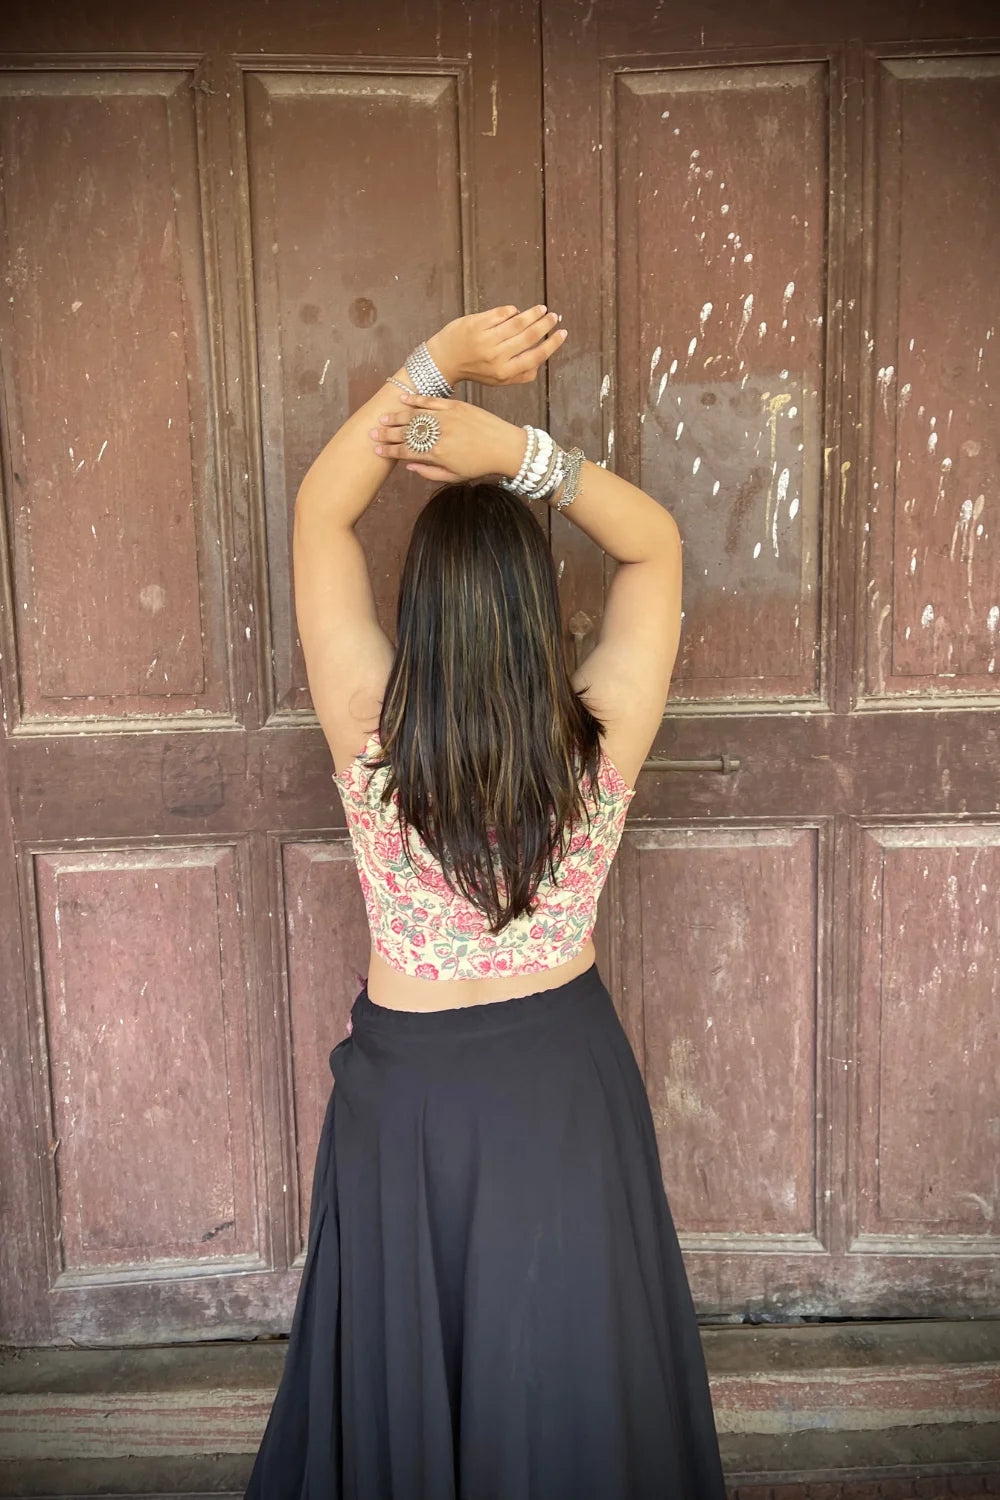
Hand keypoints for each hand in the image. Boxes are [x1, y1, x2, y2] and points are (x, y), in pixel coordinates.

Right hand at [369, 392, 525, 483]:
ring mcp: (446, 418)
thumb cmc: (481, 465)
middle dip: (386, 434)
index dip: (389, 452)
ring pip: (414, 416)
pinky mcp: (455, 406)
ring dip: (396, 417)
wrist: (505, 447)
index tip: (377, 451)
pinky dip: (415, 400)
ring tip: (383, 418)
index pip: (406, 451)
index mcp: (437, 454)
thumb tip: (408, 466)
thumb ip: (429, 472)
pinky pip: (430, 401)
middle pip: (405, 433)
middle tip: (372, 434)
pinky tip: (403, 400)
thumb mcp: (455, 476)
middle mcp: (439, 435)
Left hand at [426, 305, 567, 386]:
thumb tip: (541, 362)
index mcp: (504, 372)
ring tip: (541, 309)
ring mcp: (486, 338)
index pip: (536, 356)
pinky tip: (517, 311)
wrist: (444, 361)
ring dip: (533, 313)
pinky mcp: (476, 324)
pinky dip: (512, 311)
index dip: (552, 344)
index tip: (562, 333)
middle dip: (545, 324)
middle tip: (553, 316)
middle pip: (529, 336)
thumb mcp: (498, 380)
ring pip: (517, 322)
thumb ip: (520, 374)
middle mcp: (496, 356)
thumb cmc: (474, 370)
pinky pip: (502, 313)